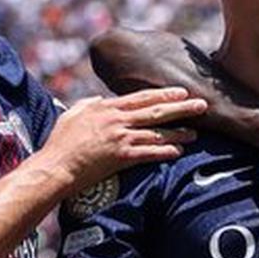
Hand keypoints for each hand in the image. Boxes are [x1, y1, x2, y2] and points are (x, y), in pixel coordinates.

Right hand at [44, 88, 206, 190]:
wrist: (56, 165)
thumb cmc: (60, 142)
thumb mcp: (73, 113)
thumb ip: (90, 104)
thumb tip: (101, 98)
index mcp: (107, 107)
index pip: (141, 97)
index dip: (164, 94)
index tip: (181, 91)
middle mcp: (117, 120)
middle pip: (156, 111)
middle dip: (181, 108)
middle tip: (202, 105)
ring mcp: (121, 138)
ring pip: (157, 132)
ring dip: (178, 132)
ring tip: (196, 133)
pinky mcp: (121, 157)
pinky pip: (149, 153)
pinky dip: (165, 152)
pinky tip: (178, 152)